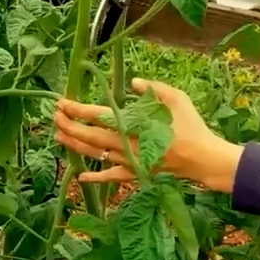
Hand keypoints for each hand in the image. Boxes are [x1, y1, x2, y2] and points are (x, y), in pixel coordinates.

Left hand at [53, 78, 243, 192]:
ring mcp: (131, 162)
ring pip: (96, 155)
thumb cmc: (192, 126)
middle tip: (54, 115)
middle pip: (90, 136)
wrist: (204, 159)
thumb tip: (133, 82)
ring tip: (59, 135)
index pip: (99, 116)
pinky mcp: (137, 174)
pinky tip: (80, 176)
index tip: (62, 102)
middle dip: (70, 126)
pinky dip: (95, 177)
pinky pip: (112, 177)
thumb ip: (153, 88)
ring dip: (75, 145)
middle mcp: (127, 144)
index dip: (78, 110)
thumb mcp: (176, 98)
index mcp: (135, 124)